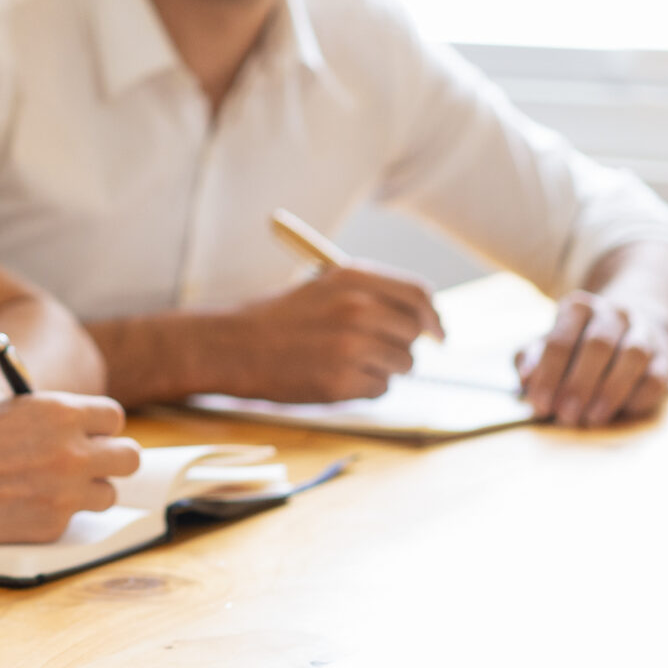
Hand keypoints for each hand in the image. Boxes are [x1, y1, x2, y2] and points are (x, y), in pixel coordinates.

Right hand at [0, 393, 139, 544]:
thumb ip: (16, 398)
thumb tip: (24, 399)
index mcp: (57, 411)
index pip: (113, 416)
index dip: (99, 423)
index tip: (88, 430)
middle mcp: (71, 452)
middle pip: (129, 457)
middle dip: (111, 456)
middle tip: (89, 460)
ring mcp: (64, 493)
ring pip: (108, 493)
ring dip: (89, 489)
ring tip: (59, 486)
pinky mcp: (50, 526)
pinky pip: (72, 519)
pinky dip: (56, 513)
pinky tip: (27, 505)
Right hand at [218, 264, 443, 402]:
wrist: (229, 345)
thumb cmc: (276, 319)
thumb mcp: (323, 287)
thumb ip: (372, 297)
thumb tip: (427, 322)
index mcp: (353, 278)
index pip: (419, 295)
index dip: (433, 317)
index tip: (437, 334)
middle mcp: (357, 309)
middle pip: (414, 334)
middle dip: (401, 347)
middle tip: (373, 353)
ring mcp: (351, 346)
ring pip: (402, 365)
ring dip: (383, 369)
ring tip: (344, 364)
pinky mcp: (342, 381)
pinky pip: (381, 390)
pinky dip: (364, 389)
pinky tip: (333, 378)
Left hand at [518, 290, 667, 427]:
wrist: (627, 329)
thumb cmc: (575, 343)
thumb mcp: (547, 345)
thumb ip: (531, 358)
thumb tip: (525, 378)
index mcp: (578, 307)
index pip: (560, 339)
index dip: (548, 375)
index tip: (540, 404)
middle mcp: (614, 313)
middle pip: (597, 345)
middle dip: (579, 384)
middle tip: (565, 415)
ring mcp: (644, 331)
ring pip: (633, 356)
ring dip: (610, 391)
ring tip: (591, 418)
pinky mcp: (666, 354)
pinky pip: (658, 375)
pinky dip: (640, 396)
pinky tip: (622, 412)